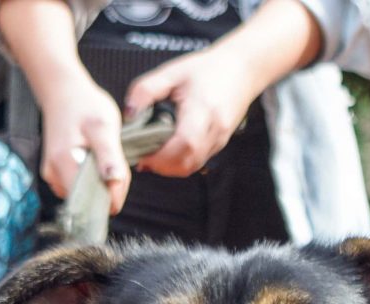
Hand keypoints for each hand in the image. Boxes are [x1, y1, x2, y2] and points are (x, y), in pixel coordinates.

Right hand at [38, 71, 129, 214]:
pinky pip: (80, 187)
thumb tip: (114, 184)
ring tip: (101, 155)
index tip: (121, 175)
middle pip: (89, 200)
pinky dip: (92, 178)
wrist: (65, 92)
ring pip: (86, 195)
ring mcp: (52, 177)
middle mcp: (53, 175)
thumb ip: (109, 157)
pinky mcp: (56, 175)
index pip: (91, 200)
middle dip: (107, 188)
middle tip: (112, 159)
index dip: (111, 195)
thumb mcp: (103, 127)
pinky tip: (93, 159)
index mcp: (63, 163)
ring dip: (101, 182)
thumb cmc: (85, 105)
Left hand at [124, 48, 266, 178]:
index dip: (161, 156)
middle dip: (162, 166)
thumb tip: (128, 115)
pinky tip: (167, 152)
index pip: (184, 144)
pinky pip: (198, 161)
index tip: (142, 154)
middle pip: (187, 163)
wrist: (241, 69)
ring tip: (153, 155)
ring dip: (170, 167)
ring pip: (192, 166)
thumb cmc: (208, 69)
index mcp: (203, 109)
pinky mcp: (219, 144)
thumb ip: (145, 91)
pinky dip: (180, 162)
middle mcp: (215, 129)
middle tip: (143, 156)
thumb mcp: (171, 72)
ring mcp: (219, 139)